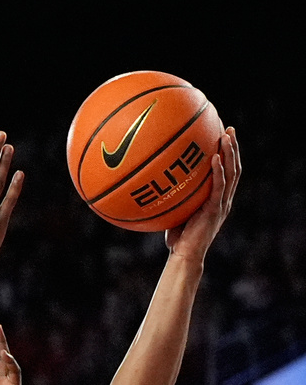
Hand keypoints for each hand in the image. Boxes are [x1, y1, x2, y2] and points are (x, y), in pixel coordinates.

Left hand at [165, 127, 240, 260]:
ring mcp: (221, 204)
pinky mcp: (215, 210)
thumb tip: (151, 180)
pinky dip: (219, 171)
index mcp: (216, 198)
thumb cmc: (176, 236)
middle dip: (233, 147)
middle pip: (234, 167)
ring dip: (230, 153)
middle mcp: (223, 199)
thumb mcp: (175, 210)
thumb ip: (172, 195)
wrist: (184, 256)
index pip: (226, 171)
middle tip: (229, 128)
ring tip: (226, 135)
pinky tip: (215, 157)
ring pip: (232, 173)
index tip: (222, 134)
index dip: (227, 154)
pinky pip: (219, 187)